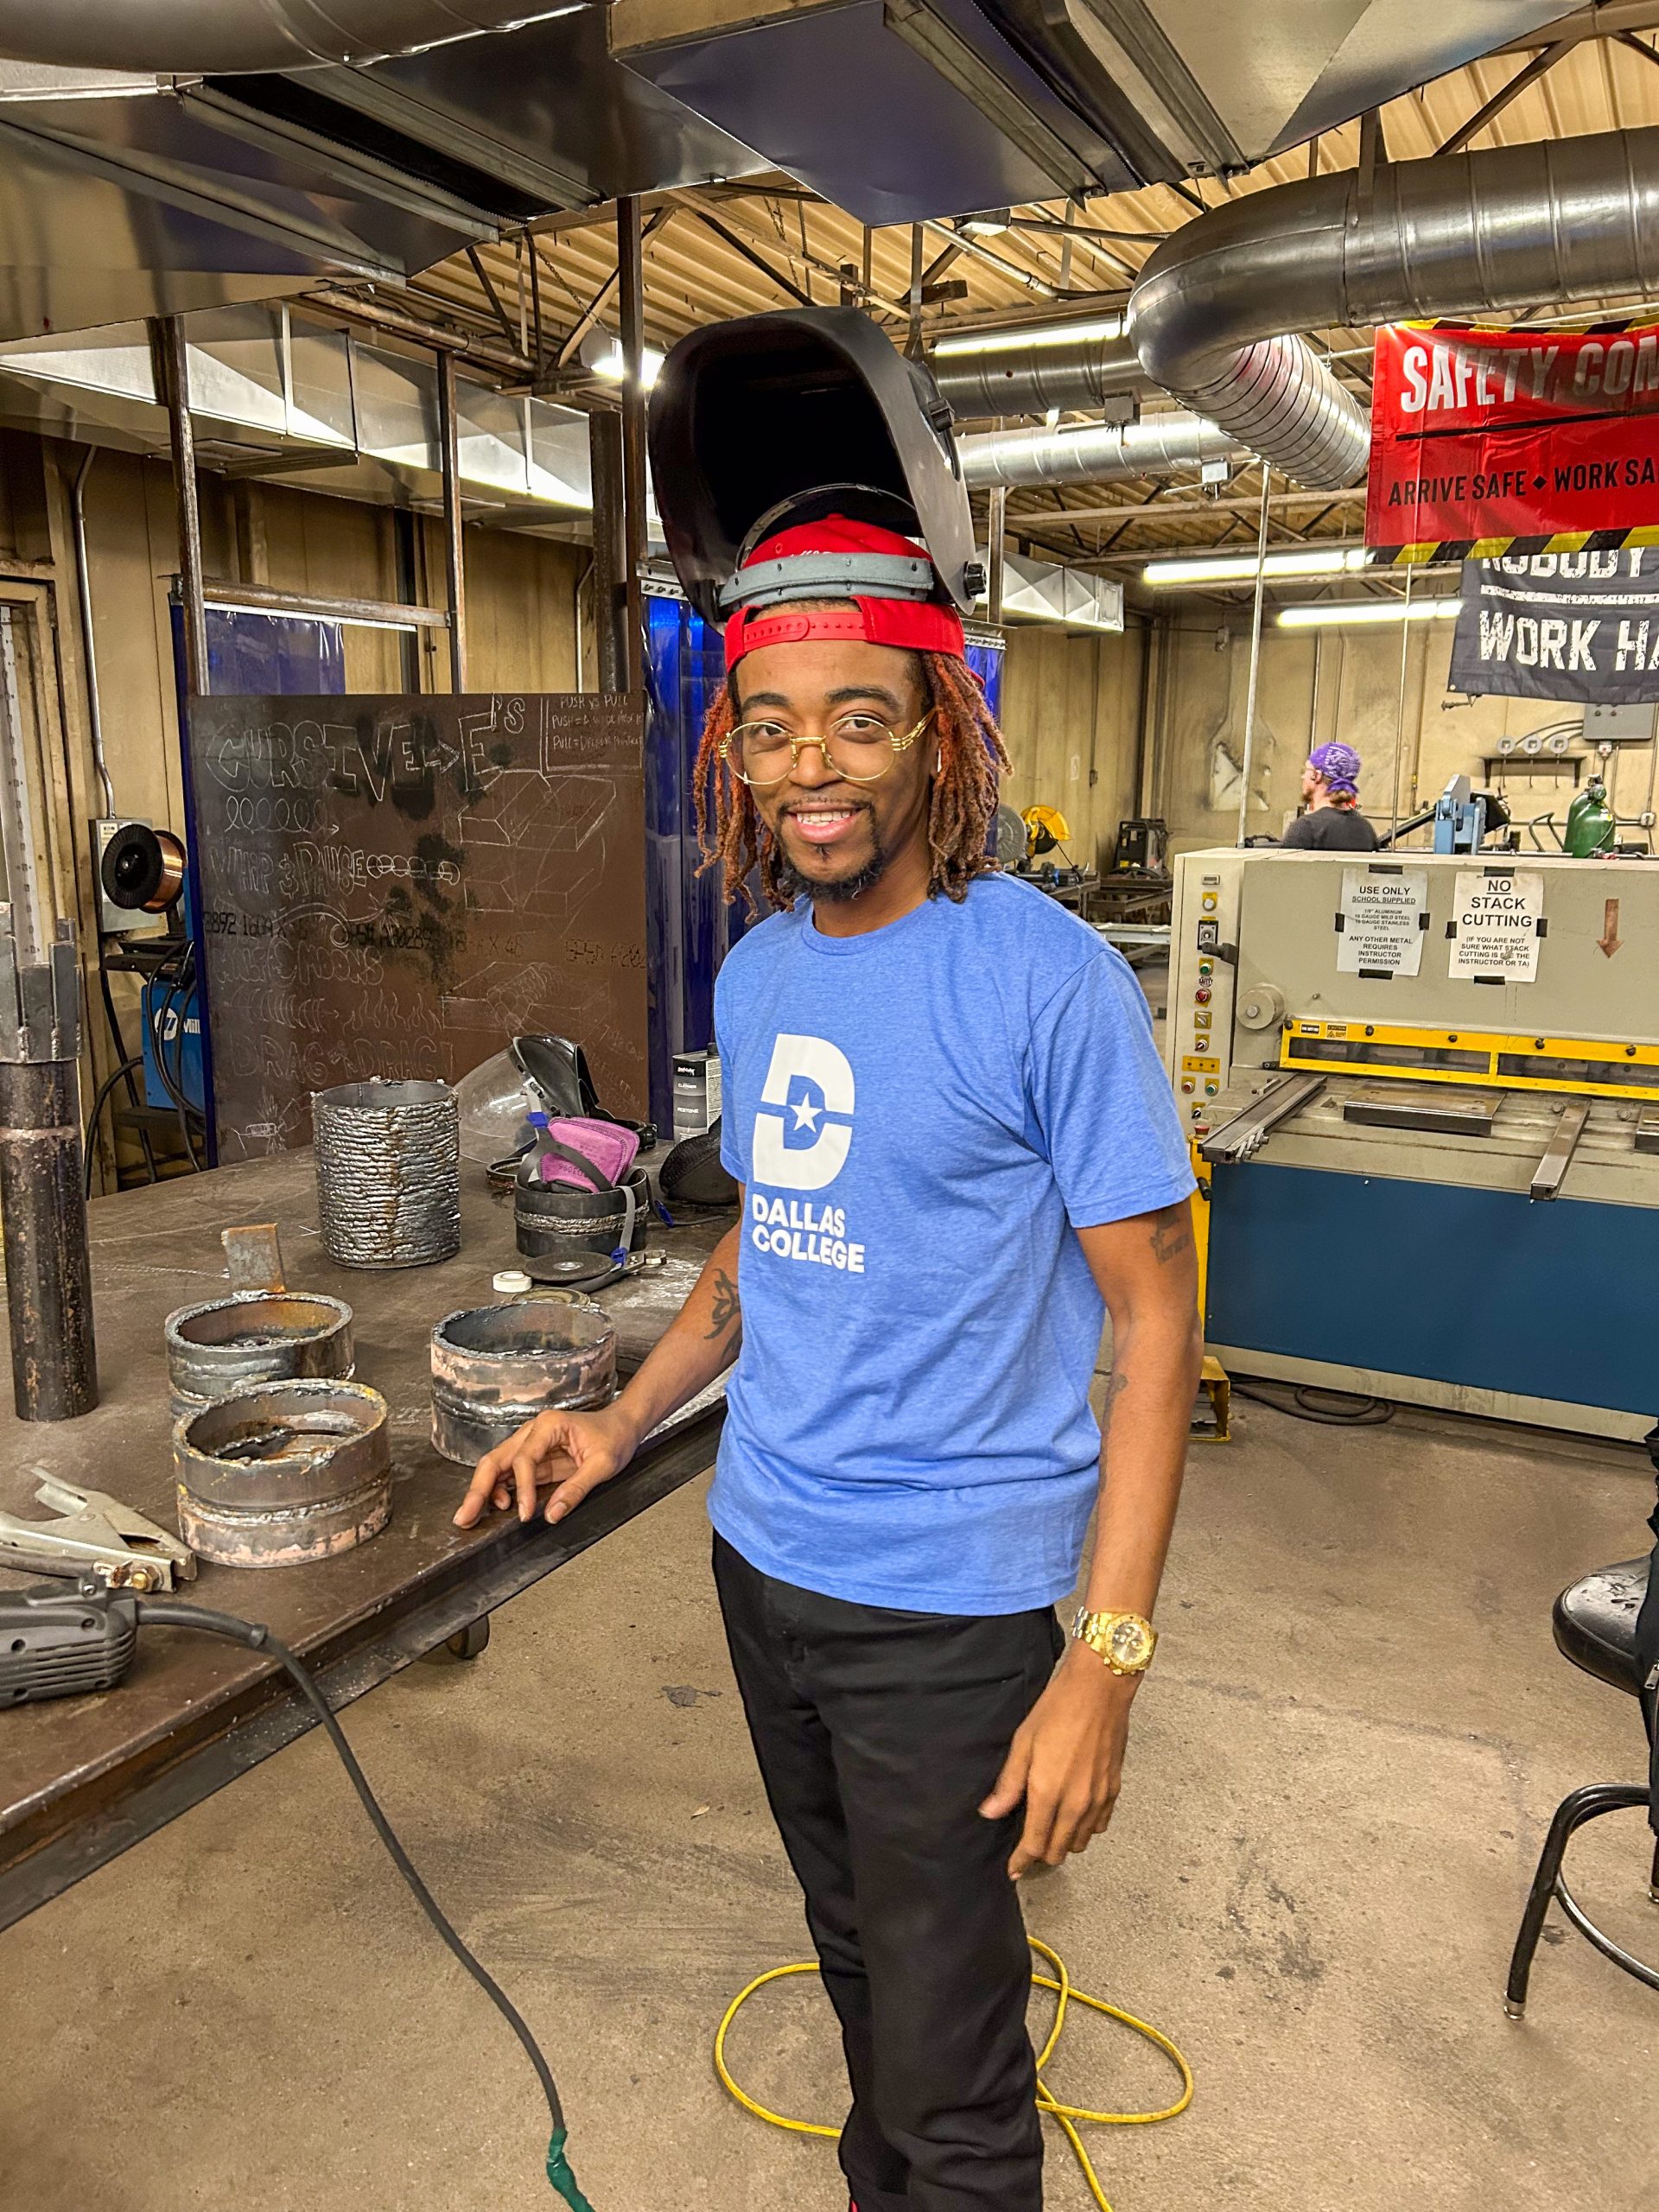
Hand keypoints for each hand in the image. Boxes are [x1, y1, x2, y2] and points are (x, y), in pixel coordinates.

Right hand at [451, 1401, 642, 1529]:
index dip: (521, 1488)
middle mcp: (534, 1432)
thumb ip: (576, 1489)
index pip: (524, 1459)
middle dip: (479, 1489)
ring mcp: (531, 1444)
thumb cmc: (615, 1437)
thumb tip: (551, 1514)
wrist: (623, 1427)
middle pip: (497, 1459)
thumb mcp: (602, 1464)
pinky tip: (498, 1506)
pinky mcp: (535, 1458)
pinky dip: (499, 1490)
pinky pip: (510, 1474)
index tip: (523, 1512)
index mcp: (549, 1426)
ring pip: (497, 1466)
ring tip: (471, 1516)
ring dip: (482, 1491)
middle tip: (465, 1516)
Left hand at [979, 1643, 1137, 1877]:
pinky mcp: (1114, 1790)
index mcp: (1049, 1793)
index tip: (1013, 1871)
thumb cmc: (1056, 1710)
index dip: (1022, 1861)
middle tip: (1028, 1846)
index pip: (1035, 1845)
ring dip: (1064, 1842)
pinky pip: (1099, 1826)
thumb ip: (1008, 1784)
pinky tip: (1074, 1814)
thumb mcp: (1023, 1743)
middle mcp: (1076, 1804)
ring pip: (1080, 1842)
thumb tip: (990, 1813)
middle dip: (1041, 1854)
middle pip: (1059, 1851)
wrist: (1099, 1690)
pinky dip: (1085, 1828)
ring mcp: (1098, 1799)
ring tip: (1050, 1829)